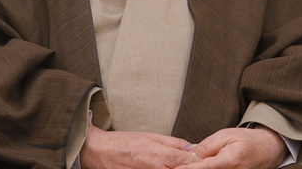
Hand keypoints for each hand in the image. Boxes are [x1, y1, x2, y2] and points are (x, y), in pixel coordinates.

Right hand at [81, 126, 200, 168]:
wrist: (100, 152)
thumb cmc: (123, 143)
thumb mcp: (150, 136)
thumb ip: (173, 143)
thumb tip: (192, 148)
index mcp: (160, 156)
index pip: (190, 161)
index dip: (198, 161)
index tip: (201, 160)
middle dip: (190, 167)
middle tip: (191, 164)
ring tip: (173, 164)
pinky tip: (163, 167)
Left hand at [174, 127, 287, 168]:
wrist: (268, 149)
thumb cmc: (245, 140)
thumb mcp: (224, 136)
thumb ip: (206, 147)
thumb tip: (188, 156)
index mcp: (231, 160)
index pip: (205, 167)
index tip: (175, 168)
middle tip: (174, 166)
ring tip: (182, 165)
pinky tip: (196, 166)